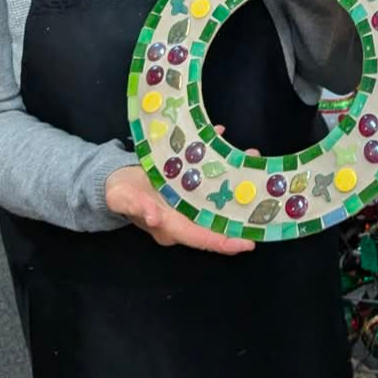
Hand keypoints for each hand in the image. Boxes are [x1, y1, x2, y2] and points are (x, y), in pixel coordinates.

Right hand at [105, 164, 254, 254]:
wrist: (114, 180)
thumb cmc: (121, 193)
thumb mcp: (124, 199)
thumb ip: (138, 207)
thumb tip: (154, 217)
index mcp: (172, 226)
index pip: (202, 238)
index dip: (225, 242)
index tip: (249, 243)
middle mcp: (186, 216)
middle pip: (216, 218)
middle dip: (240, 209)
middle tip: (263, 193)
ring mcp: (189, 200)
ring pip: (217, 194)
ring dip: (234, 176)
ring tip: (250, 154)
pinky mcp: (188, 183)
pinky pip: (208, 173)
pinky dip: (216, 156)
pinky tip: (223, 134)